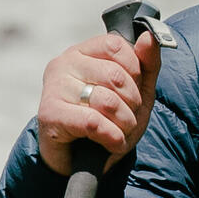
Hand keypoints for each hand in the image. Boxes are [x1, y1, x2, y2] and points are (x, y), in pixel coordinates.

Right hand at [36, 21, 159, 177]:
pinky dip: (112, 137)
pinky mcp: (50, 114)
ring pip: (106, 101)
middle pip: (115, 75)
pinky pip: (93, 122)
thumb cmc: (108, 121)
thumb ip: (146, 64)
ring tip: (120, 132)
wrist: (80, 160)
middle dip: (133, 102)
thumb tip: (148, 37)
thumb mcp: (136, 92)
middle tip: (128, 117)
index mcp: (82, 52)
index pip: (116, 45)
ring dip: (125, 123)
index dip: (134, 70)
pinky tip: (112, 143)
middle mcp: (64, 64)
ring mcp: (54, 88)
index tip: (134, 89)